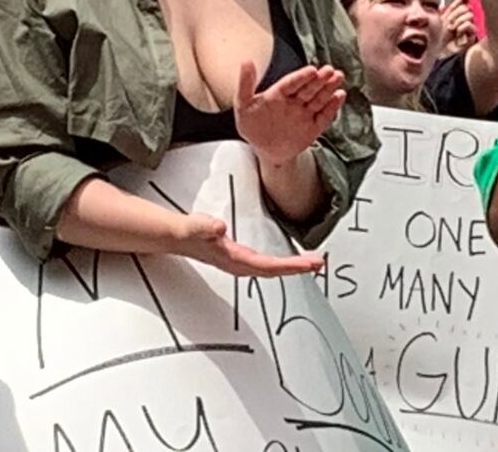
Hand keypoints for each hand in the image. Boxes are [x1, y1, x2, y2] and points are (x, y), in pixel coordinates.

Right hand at [170, 212, 323, 276]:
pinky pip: (269, 263)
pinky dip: (284, 262)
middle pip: (275, 270)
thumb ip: (204, 227)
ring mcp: (243, 262)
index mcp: (234, 259)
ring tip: (313, 262)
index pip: (268, 266)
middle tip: (319, 263)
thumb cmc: (187, 234)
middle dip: (298, 267)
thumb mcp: (193, 227)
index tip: (309, 264)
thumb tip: (219, 228)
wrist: (178, 237)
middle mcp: (241, 264)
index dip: (290, 266)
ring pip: (274, 268)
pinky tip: (293, 260)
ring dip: (293, 266)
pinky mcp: (243, 257)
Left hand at [234, 62, 345, 165]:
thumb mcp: (243, 105)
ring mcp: (304, 113)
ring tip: (338, 77)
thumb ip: (245, 84)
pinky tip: (339, 96)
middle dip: (319, 79)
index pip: (292, 83)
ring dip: (329, 88)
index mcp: (278, 94)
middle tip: (329, 70)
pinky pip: (324, 116)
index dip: (301, 77)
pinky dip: (332, 107)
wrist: (264, 150)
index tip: (311, 70)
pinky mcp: (313, 126)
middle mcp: (294, 101)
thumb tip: (246, 61)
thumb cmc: (252, 126)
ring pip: (318, 99)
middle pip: (308, 88)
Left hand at [440, 1, 476, 54]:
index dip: (455, 5)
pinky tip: (457, 33)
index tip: (447, 10)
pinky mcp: (471, 37)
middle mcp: (463, 20)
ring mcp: (468, 28)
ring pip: (469, 15)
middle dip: (456, 14)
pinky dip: (462, 27)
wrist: (436, 49)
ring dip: (458, 22)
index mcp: (456, 15)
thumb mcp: (442, 18)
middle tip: (450, 22)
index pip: (461, 4)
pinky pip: (470, 25)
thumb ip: (449, 8)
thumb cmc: (438, 35)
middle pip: (466, 8)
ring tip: (453, 29)